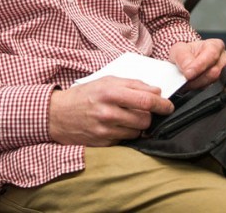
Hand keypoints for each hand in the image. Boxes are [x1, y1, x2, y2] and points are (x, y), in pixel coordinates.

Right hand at [48, 77, 173, 145]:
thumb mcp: (107, 81)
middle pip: (144, 118)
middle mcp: (108, 112)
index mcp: (110, 92)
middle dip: (149, 115)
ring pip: (137, 131)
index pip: (145, 100)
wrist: (57, 115)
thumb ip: (133, 84)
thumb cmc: (84, 95)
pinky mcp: (102, 143)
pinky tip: (118, 126)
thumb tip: (156, 91)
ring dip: (138, 125)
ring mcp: (104, 130)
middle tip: (145, 111)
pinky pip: (125, 140)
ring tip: (128, 117)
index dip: (161, 104)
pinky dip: (126, 133)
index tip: (168, 106)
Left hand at [169, 39, 225, 90]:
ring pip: (219, 83)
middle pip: (215, 72)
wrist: (189, 63)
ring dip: (202, 87)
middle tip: (185, 82)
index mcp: (216, 45)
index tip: (188, 74)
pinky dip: (211, 94)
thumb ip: (183, 58)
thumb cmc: (187, 54)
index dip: (199, 66)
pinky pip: (224, 92)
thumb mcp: (179, 50)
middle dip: (197, 79)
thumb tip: (188, 69)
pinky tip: (201, 91)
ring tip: (191, 85)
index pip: (212, 55)